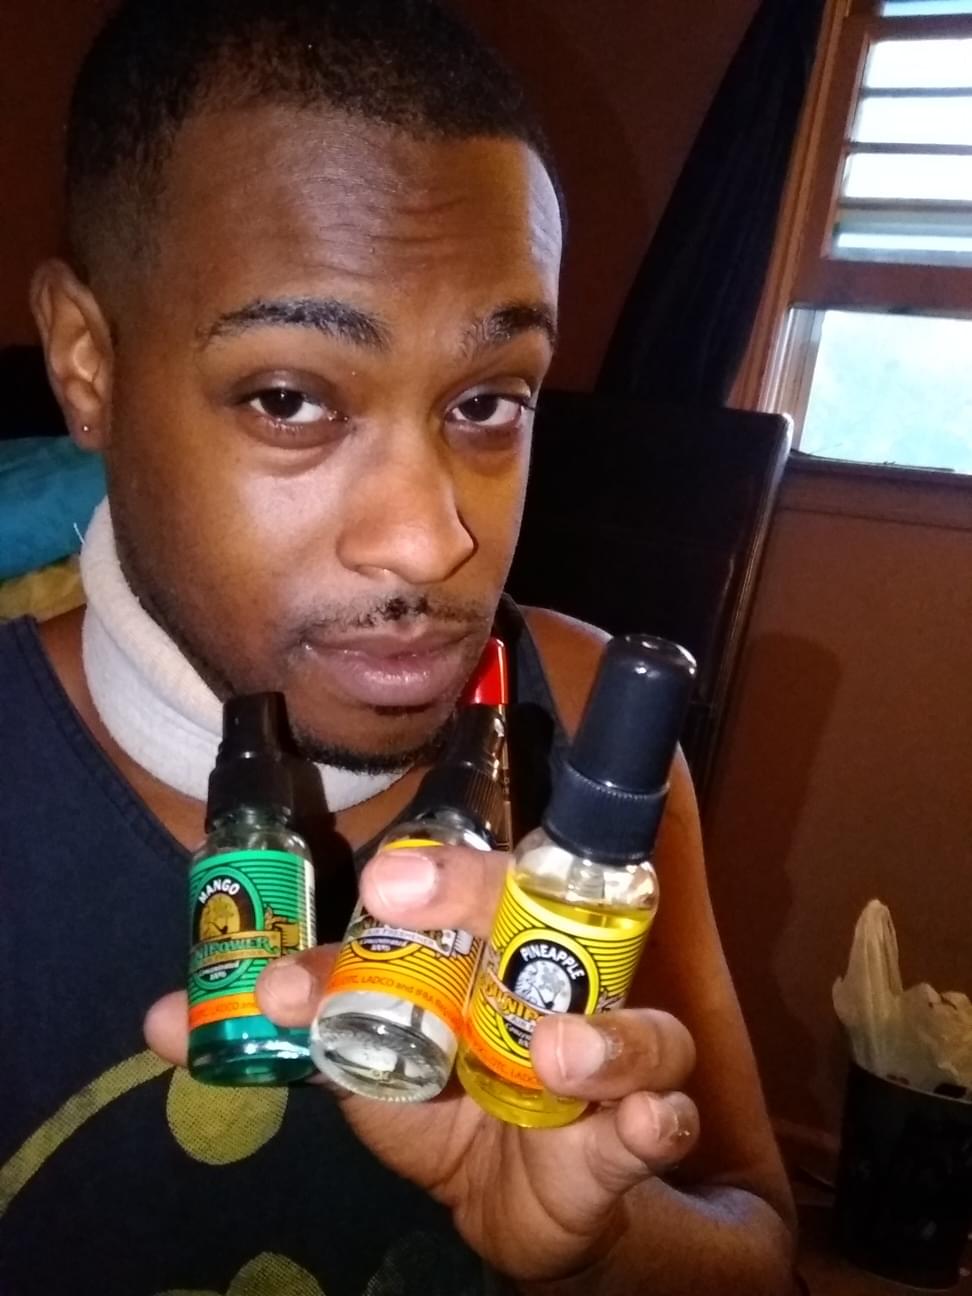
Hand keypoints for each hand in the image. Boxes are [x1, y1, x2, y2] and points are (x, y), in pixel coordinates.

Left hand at [146, 846, 698, 1284]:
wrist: (500, 1193)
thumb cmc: (432, 1096)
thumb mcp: (354, 1059)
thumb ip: (286, 1028)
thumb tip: (157, 1020)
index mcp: (478, 945)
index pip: (458, 889)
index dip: (425, 881)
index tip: (375, 889)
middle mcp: (543, 975)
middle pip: (538, 911)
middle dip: (481, 900)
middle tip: (416, 901)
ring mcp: (600, 1047)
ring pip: (626, 1017)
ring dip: (597, 1032)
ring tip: (554, 1052)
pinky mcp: (630, 1126)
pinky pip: (660, 1112)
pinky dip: (653, 1115)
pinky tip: (642, 1123)